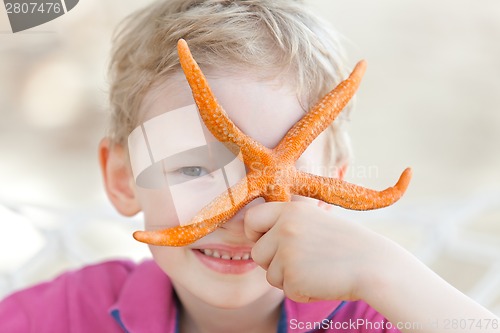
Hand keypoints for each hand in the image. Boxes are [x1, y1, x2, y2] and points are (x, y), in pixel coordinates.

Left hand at [244, 201, 391, 302]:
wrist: (374, 265)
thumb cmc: (346, 245)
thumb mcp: (315, 220)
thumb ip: (288, 224)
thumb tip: (258, 236)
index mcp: (291, 210)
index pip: (252, 218)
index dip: (254, 233)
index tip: (263, 241)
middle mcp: (285, 227)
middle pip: (257, 252)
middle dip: (272, 263)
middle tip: (300, 262)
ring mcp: (287, 251)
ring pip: (270, 275)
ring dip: (288, 279)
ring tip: (316, 270)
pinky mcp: (292, 276)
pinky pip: (286, 290)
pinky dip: (302, 292)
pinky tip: (321, 281)